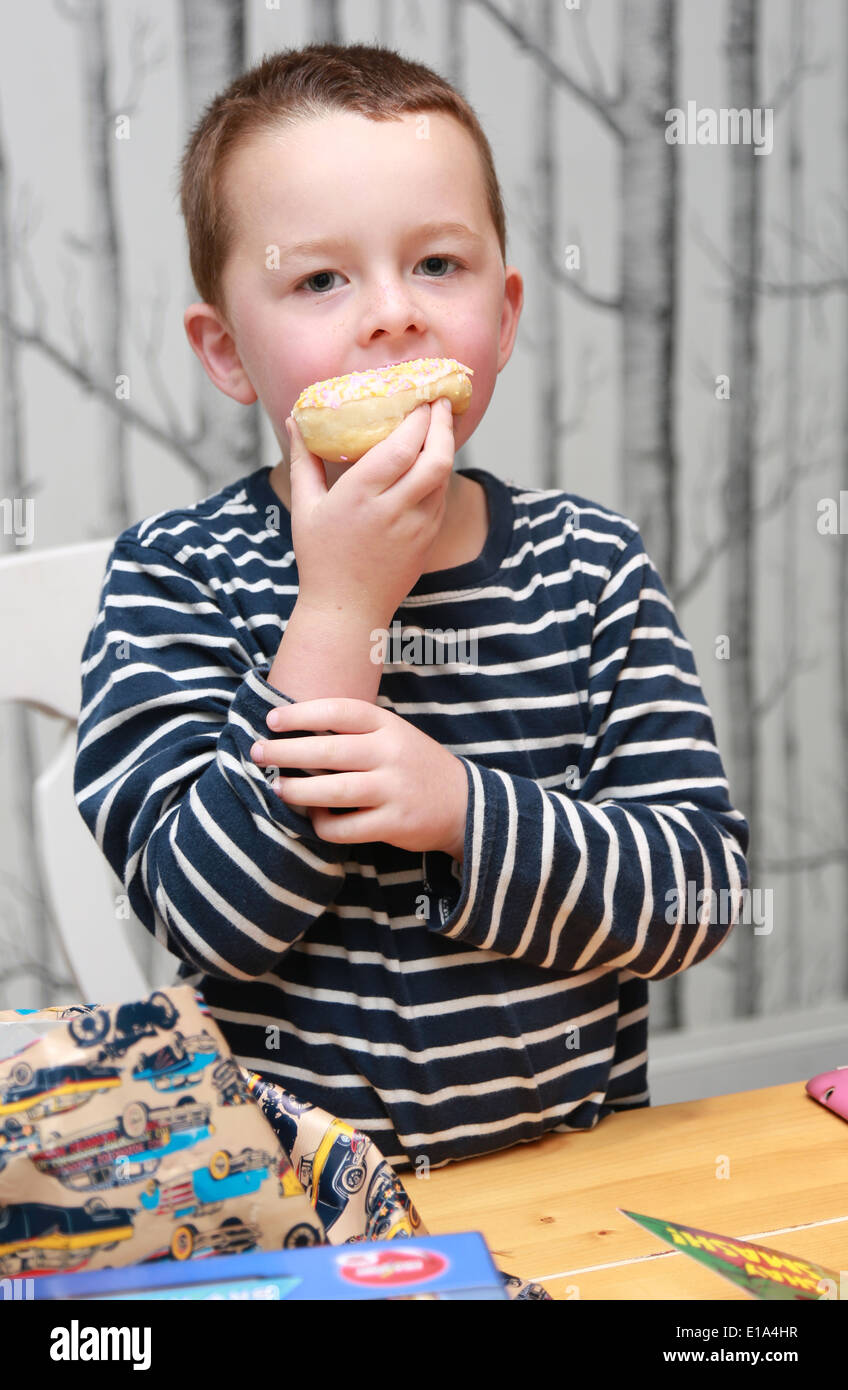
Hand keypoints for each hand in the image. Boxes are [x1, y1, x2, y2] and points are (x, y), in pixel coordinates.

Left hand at [250, 697, 467, 858]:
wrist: (464, 805)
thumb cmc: (414, 766)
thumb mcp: (394, 736)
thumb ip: (356, 733)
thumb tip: (294, 731)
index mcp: (389, 726)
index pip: (341, 711)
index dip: (303, 713)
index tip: (272, 719)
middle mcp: (391, 754)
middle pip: (329, 750)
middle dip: (286, 752)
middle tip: (257, 753)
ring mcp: (394, 790)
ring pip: (334, 791)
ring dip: (298, 790)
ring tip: (277, 788)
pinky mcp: (394, 824)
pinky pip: (346, 828)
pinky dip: (323, 825)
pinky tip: (315, 818)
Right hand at [285, 396, 455, 620]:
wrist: (348, 610)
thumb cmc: (321, 558)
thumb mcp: (305, 508)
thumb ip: (303, 460)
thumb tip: (296, 418)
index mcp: (360, 497)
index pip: (402, 448)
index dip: (417, 418)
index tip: (419, 396)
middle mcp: (393, 510)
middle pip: (435, 458)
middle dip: (442, 424)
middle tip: (439, 400)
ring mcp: (416, 527)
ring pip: (444, 477)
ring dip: (445, 446)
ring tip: (438, 423)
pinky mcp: (428, 539)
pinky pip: (441, 497)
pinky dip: (440, 473)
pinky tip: (432, 458)